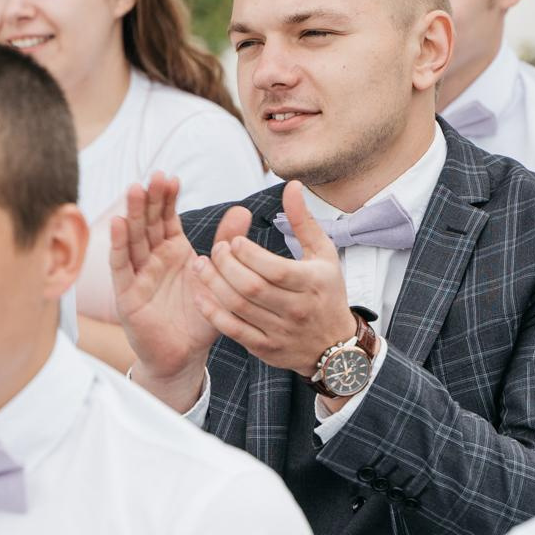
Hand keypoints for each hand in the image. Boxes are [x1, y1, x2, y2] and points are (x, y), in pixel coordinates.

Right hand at [109, 173, 219, 408]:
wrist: (184, 355)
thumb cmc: (199, 317)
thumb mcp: (217, 278)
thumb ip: (225, 245)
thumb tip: (242, 210)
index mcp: (174, 251)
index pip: (167, 218)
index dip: (167, 198)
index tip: (171, 177)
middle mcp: (153, 258)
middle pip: (148, 223)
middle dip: (150, 199)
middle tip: (153, 177)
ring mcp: (138, 275)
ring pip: (133, 239)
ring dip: (132, 215)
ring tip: (134, 190)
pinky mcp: (127, 295)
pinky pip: (121, 267)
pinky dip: (118, 246)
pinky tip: (117, 224)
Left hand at [189, 182, 359, 377]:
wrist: (335, 347)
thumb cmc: (326, 292)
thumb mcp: (324, 254)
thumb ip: (304, 220)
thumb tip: (292, 185)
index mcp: (312, 283)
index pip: (275, 269)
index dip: (248, 254)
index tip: (234, 241)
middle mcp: (297, 309)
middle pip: (252, 286)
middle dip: (226, 265)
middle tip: (215, 250)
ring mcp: (280, 332)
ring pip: (239, 307)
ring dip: (213, 284)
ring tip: (199, 266)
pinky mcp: (266, 349)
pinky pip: (233, 330)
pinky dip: (213, 312)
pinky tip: (200, 294)